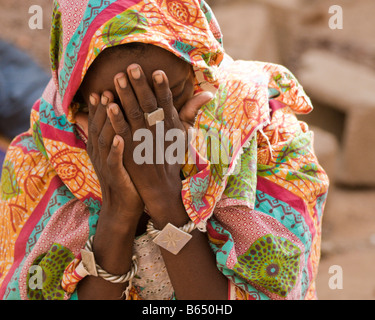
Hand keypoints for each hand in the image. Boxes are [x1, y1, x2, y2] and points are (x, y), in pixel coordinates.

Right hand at [87, 91, 143, 224]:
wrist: (122, 208)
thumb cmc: (125, 178)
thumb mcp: (118, 157)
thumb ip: (117, 138)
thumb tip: (120, 123)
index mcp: (103, 148)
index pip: (100, 122)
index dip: (101, 105)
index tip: (106, 87)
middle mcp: (101, 154)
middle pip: (101, 125)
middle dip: (105, 105)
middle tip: (111, 86)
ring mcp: (107, 164)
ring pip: (105, 139)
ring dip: (108, 121)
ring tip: (112, 104)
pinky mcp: (116, 176)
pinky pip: (114, 161)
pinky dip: (115, 149)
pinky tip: (120, 137)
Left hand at [107, 64, 211, 222]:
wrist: (161, 186)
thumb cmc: (172, 156)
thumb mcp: (184, 134)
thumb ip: (192, 110)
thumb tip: (209, 93)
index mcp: (172, 126)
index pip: (167, 103)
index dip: (162, 88)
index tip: (157, 71)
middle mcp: (158, 132)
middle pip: (149, 105)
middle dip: (140, 86)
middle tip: (131, 66)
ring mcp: (143, 141)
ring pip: (135, 115)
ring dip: (126, 96)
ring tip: (118, 78)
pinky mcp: (130, 150)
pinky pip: (123, 132)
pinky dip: (116, 118)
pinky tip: (109, 105)